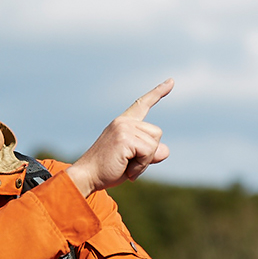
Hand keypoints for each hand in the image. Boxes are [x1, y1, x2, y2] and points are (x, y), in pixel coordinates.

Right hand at [66, 79, 172, 196]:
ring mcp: (123, 128)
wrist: (86, 177)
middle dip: (148, 154)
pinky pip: (148, 152)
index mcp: (122, 124)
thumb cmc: (107, 170)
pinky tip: (127, 170)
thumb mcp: (133, 161)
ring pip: (154, 144)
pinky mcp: (124, 138)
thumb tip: (165, 150)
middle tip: (128, 164)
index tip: (171, 82)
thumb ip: (149, 154)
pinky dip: (141, 166)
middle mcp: (123, 122)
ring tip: (126, 166)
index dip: (157, 93)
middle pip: (156, 134)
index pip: (142, 105)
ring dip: (144, 162)